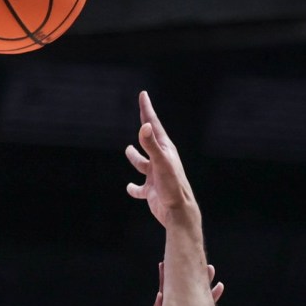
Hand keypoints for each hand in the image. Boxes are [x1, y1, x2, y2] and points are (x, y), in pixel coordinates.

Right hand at [125, 91, 199, 227]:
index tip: (143, 95)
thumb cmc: (172, 186)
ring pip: (142, 163)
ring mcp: (155, 175)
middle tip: (143, 114)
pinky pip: (139, 188)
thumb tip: (145, 125)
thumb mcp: (160, 162)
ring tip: (128, 151)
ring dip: (135, 158)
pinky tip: (129, 187)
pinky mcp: (151, 190)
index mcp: (165, 150)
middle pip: (149, 140)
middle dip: (144, 128)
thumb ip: (151, 145)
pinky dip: (133, 188)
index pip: (153, 125)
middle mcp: (160, 160)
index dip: (147, 109)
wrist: (178, 211)